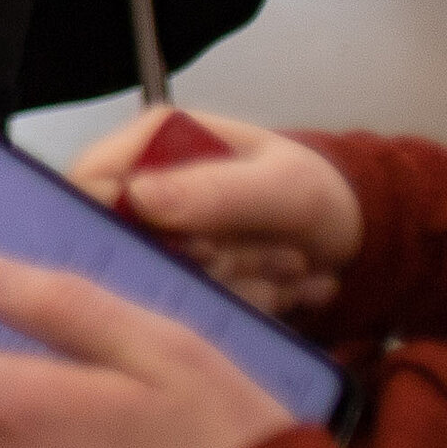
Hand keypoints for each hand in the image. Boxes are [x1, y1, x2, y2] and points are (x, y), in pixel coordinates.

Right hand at [69, 109, 366, 322]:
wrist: (359, 232)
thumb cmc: (321, 193)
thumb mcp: (283, 187)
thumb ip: (216, 191)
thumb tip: (138, 199)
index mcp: (151, 142)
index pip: (87, 183)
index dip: (117, 226)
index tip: (189, 251)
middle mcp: (144, 185)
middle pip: (120, 241)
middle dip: (192, 266)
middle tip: (256, 262)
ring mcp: (160, 234)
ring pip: (154, 280)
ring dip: (226, 287)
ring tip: (288, 269)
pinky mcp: (180, 273)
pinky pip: (182, 302)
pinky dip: (235, 305)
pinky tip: (283, 289)